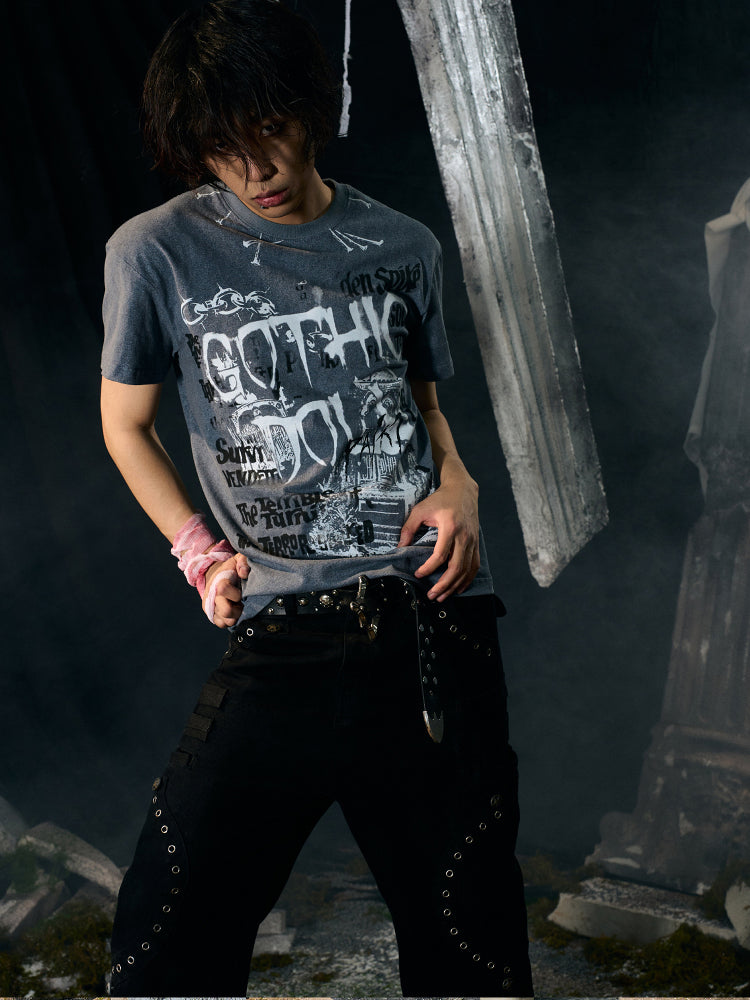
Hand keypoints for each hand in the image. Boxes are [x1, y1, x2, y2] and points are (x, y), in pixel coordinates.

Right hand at [203, 553, 249, 627]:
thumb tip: (244, 573)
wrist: (216, 575)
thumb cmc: (230, 569)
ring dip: (235, 615)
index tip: (242, 592)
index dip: (236, 593)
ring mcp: (212, 608)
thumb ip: (243, 561)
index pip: (223, 589)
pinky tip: (234, 611)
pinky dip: (230, 620)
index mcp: (219, 582)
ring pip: (226, 621)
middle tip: (242, 602)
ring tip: (238, 606)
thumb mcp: (237, 559)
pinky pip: (222, 625)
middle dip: (238, 609)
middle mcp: (213, 597)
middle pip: (226, 611)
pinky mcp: (212, 615)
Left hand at [398, 476, 479, 600]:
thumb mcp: (421, 509)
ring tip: (442, 596)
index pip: (440, 555)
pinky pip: (474, 565)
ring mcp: (473, 541)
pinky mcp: (476, 543)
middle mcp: (464, 536)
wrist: (463, 490)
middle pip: (456, 567)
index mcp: (450, 527)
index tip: (418, 574)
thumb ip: (408, 528)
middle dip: (443, 585)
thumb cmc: (440, 499)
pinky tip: (458, 588)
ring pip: (467, 570)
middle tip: (431, 595)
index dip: (429, 568)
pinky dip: (467, 579)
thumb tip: (400, 547)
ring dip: (454, 586)